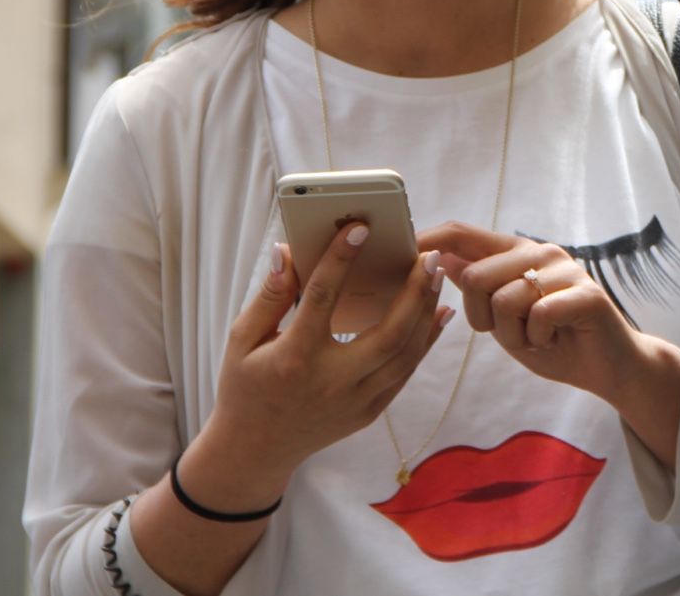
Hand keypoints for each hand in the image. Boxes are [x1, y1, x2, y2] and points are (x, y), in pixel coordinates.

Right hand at [188, 224, 451, 507]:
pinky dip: (424, 340)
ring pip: (405, 355)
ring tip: (437, 275)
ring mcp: (355, 402)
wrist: (253, 450)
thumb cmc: (245, 387)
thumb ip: (269, 296)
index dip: (341, 260)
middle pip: (387, 334)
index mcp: (294, 358)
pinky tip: (436, 312)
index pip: (322, 298)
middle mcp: (331, 382)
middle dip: (413, 292)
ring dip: (426, 312)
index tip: (360, 229)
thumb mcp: (242, 340)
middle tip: (428, 256)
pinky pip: (405, 373)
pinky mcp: (369, 412)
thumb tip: (287, 251)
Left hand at [420, 224, 665, 402]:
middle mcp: (540, 252)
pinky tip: (554, 339)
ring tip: (537, 337)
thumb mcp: (504, 317)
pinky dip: (537, 339)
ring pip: (503, 298)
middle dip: (481, 318)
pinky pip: (537, 314)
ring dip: (513, 334)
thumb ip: (478, 287)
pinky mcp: (586, 293)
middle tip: (512, 333)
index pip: (463, 233)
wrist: (610, 367)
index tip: (402, 253)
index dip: (430, 239)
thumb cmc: (554, 342)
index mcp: (516, 253)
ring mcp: (566, 270)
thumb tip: (439, 257)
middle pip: (475, 275)